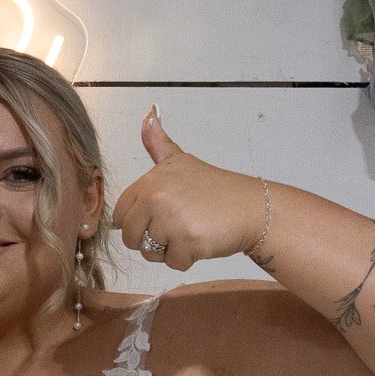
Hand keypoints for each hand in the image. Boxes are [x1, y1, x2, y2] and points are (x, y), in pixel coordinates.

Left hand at [110, 107, 266, 271]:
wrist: (253, 208)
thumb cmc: (216, 190)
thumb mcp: (181, 161)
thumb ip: (158, 142)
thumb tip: (149, 112)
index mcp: (150, 181)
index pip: (121, 214)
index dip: (139, 221)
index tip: (162, 214)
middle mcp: (156, 198)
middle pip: (131, 237)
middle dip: (151, 239)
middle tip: (178, 225)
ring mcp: (171, 220)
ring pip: (149, 252)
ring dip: (168, 250)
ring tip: (191, 230)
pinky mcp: (187, 242)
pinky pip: (172, 263)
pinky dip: (187, 258)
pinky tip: (202, 240)